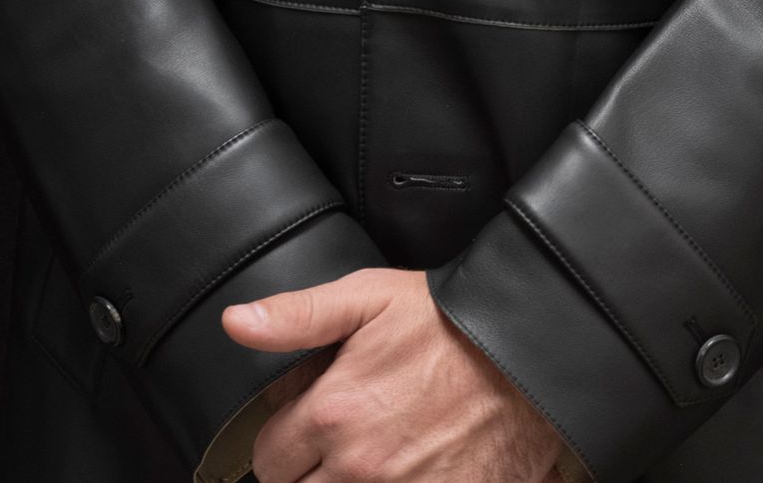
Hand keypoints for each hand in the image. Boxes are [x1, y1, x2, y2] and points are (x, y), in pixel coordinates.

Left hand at [223, 267, 566, 481]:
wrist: (526, 355)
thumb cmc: (448, 323)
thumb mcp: (369, 297)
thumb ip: (297, 316)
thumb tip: (236, 322)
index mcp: (332, 414)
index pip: (268, 457)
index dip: (285, 438)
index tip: (310, 422)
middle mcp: (358, 468)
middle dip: (310, 470)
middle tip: (343, 442)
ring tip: (370, 458)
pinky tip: (400, 470)